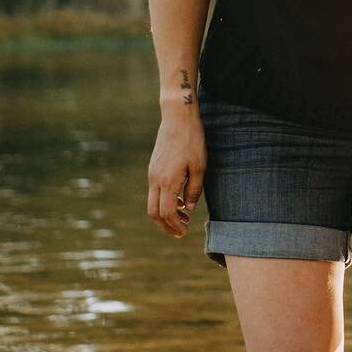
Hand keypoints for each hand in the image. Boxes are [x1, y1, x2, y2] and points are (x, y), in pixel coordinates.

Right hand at [147, 107, 206, 237]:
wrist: (177, 119)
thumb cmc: (192, 141)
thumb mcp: (200, 167)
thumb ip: (194, 190)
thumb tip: (190, 209)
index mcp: (168, 181)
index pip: (167, 212)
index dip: (175, 225)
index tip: (185, 231)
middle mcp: (155, 180)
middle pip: (154, 212)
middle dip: (166, 225)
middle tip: (181, 232)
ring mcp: (152, 174)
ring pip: (152, 202)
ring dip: (166, 214)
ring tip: (184, 218)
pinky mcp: (153, 169)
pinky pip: (155, 191)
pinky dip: (164, 201)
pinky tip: (180, 201)